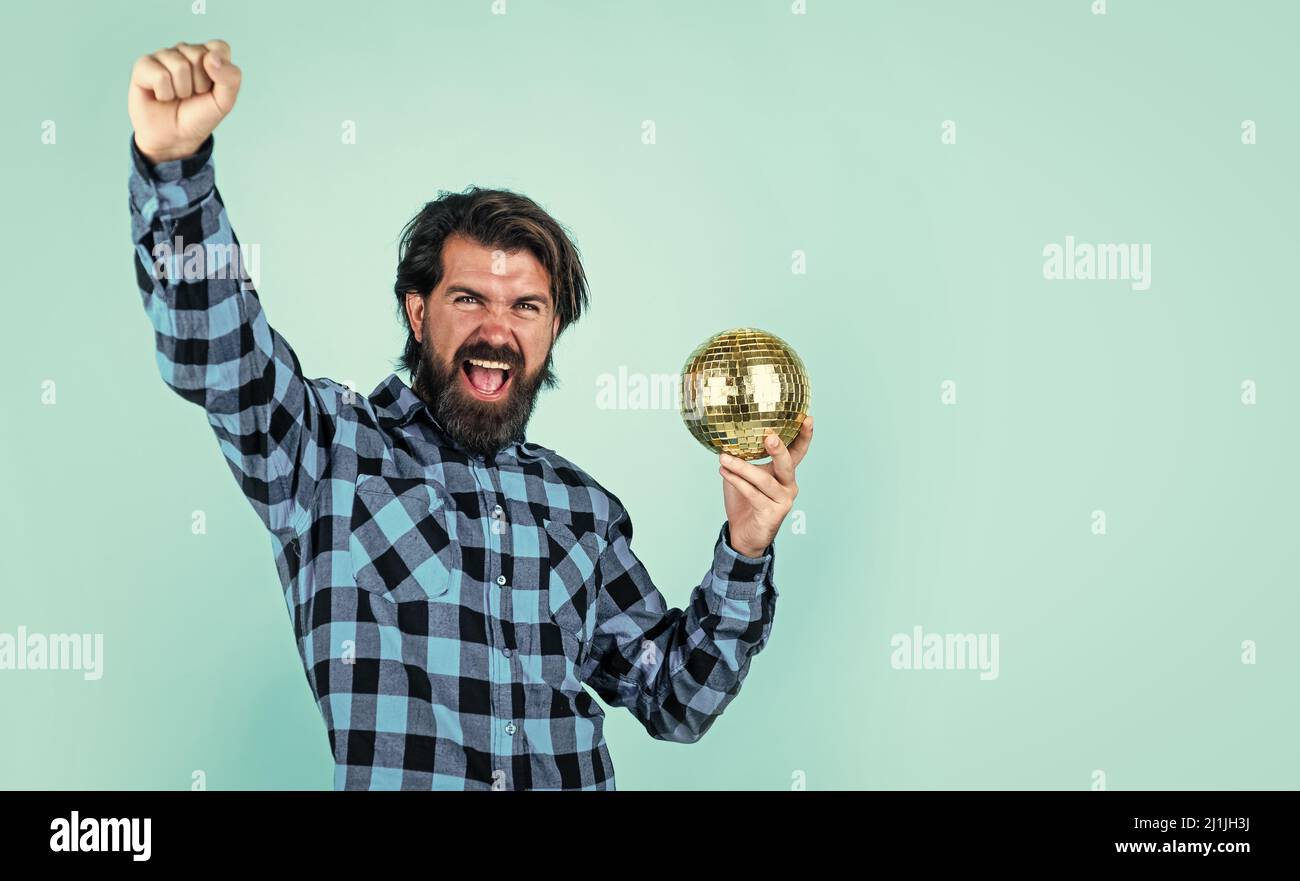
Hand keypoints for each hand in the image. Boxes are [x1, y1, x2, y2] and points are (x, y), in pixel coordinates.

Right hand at [128, 40, 240, 163]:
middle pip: (200, 56)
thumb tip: (211, 57)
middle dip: (200, 84)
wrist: (175, 138)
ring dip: (182, 91)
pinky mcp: (143, 65)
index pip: (219, 47)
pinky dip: (164, 94)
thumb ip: (230, 78)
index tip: (212, 88)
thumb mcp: (224, 102)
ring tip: (177, 96)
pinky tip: (161, 97)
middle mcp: (184, 51)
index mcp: (207, 55)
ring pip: (180, 66)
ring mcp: (163, 56)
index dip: (219, 73)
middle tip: (192, 96)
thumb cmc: (199, 117)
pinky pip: (160, 75)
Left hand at [718, 415, 812, 556]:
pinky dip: (737, 482)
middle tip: (769, 436)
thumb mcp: (745, 476)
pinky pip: (753, 494)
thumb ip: (744, 459)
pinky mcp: (772, 514)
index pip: (798, 452)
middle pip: (787, 464)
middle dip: (779, 449)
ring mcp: (783, 501)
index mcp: (785, 474)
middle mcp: (789, 486)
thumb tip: (727, 437)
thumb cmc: (744, 502)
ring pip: (764, 480)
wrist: (743, 534)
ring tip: (723, 457)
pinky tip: (724, 472)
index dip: (804, 435)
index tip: (807, 418)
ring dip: (742, 467)